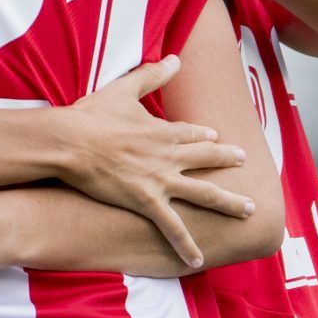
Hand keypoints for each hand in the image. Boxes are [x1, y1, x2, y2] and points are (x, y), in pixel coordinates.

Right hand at [56, 55, 252, 267]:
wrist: (70, 142)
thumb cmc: (90, 116)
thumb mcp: (122, 89)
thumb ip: (151, 75)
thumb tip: (175, 58)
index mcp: (163, 130)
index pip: (191, 133)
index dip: (204, 135)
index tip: (215, 136)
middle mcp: (169, 156)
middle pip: (208, 159)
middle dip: (228, 160)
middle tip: (244, 162)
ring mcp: (161, 180)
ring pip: (204, 194)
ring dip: (228, 203)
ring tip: (248, 210)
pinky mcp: (146, 201)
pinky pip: (172, 227)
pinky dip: (186, 245)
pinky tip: (198, 260)